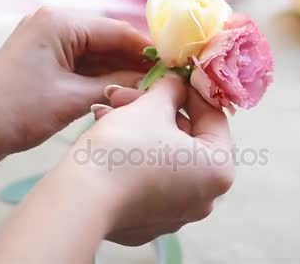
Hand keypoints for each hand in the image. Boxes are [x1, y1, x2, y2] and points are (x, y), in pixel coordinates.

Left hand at [0, 8, 150, 167]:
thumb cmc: (16, 111)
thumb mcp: (72, 98)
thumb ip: (116, 84)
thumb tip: (151, 80)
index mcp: (61, 22)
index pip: (117, 31)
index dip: (148, 49)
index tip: (175, 65)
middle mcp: (56, 23)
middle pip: (109, 40)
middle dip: (135, 62)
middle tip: (166, 83)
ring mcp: (50, 41)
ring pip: (98, 54)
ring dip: (120, 72)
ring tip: (150, 91)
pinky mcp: (47, 59)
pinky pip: (84, 64)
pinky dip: (102, 78)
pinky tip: (123, 92)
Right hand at [64, 74, 234, 245]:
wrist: (81, 198)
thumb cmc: (124, 148)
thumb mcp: (151, 107)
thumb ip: (171, 90)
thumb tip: (177, 85)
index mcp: (218, 170)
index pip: (213, 117)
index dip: (189, 90)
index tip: (171, 76)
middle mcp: (204, 198)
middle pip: (185, 138)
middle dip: (154, 110)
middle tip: (126, 94)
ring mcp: (176, 214)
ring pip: (164, 157)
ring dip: (140, 128)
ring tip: (107, 110)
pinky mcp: (148, 223)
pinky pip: (149, 180)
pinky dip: (134, 157)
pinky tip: (108, 137)